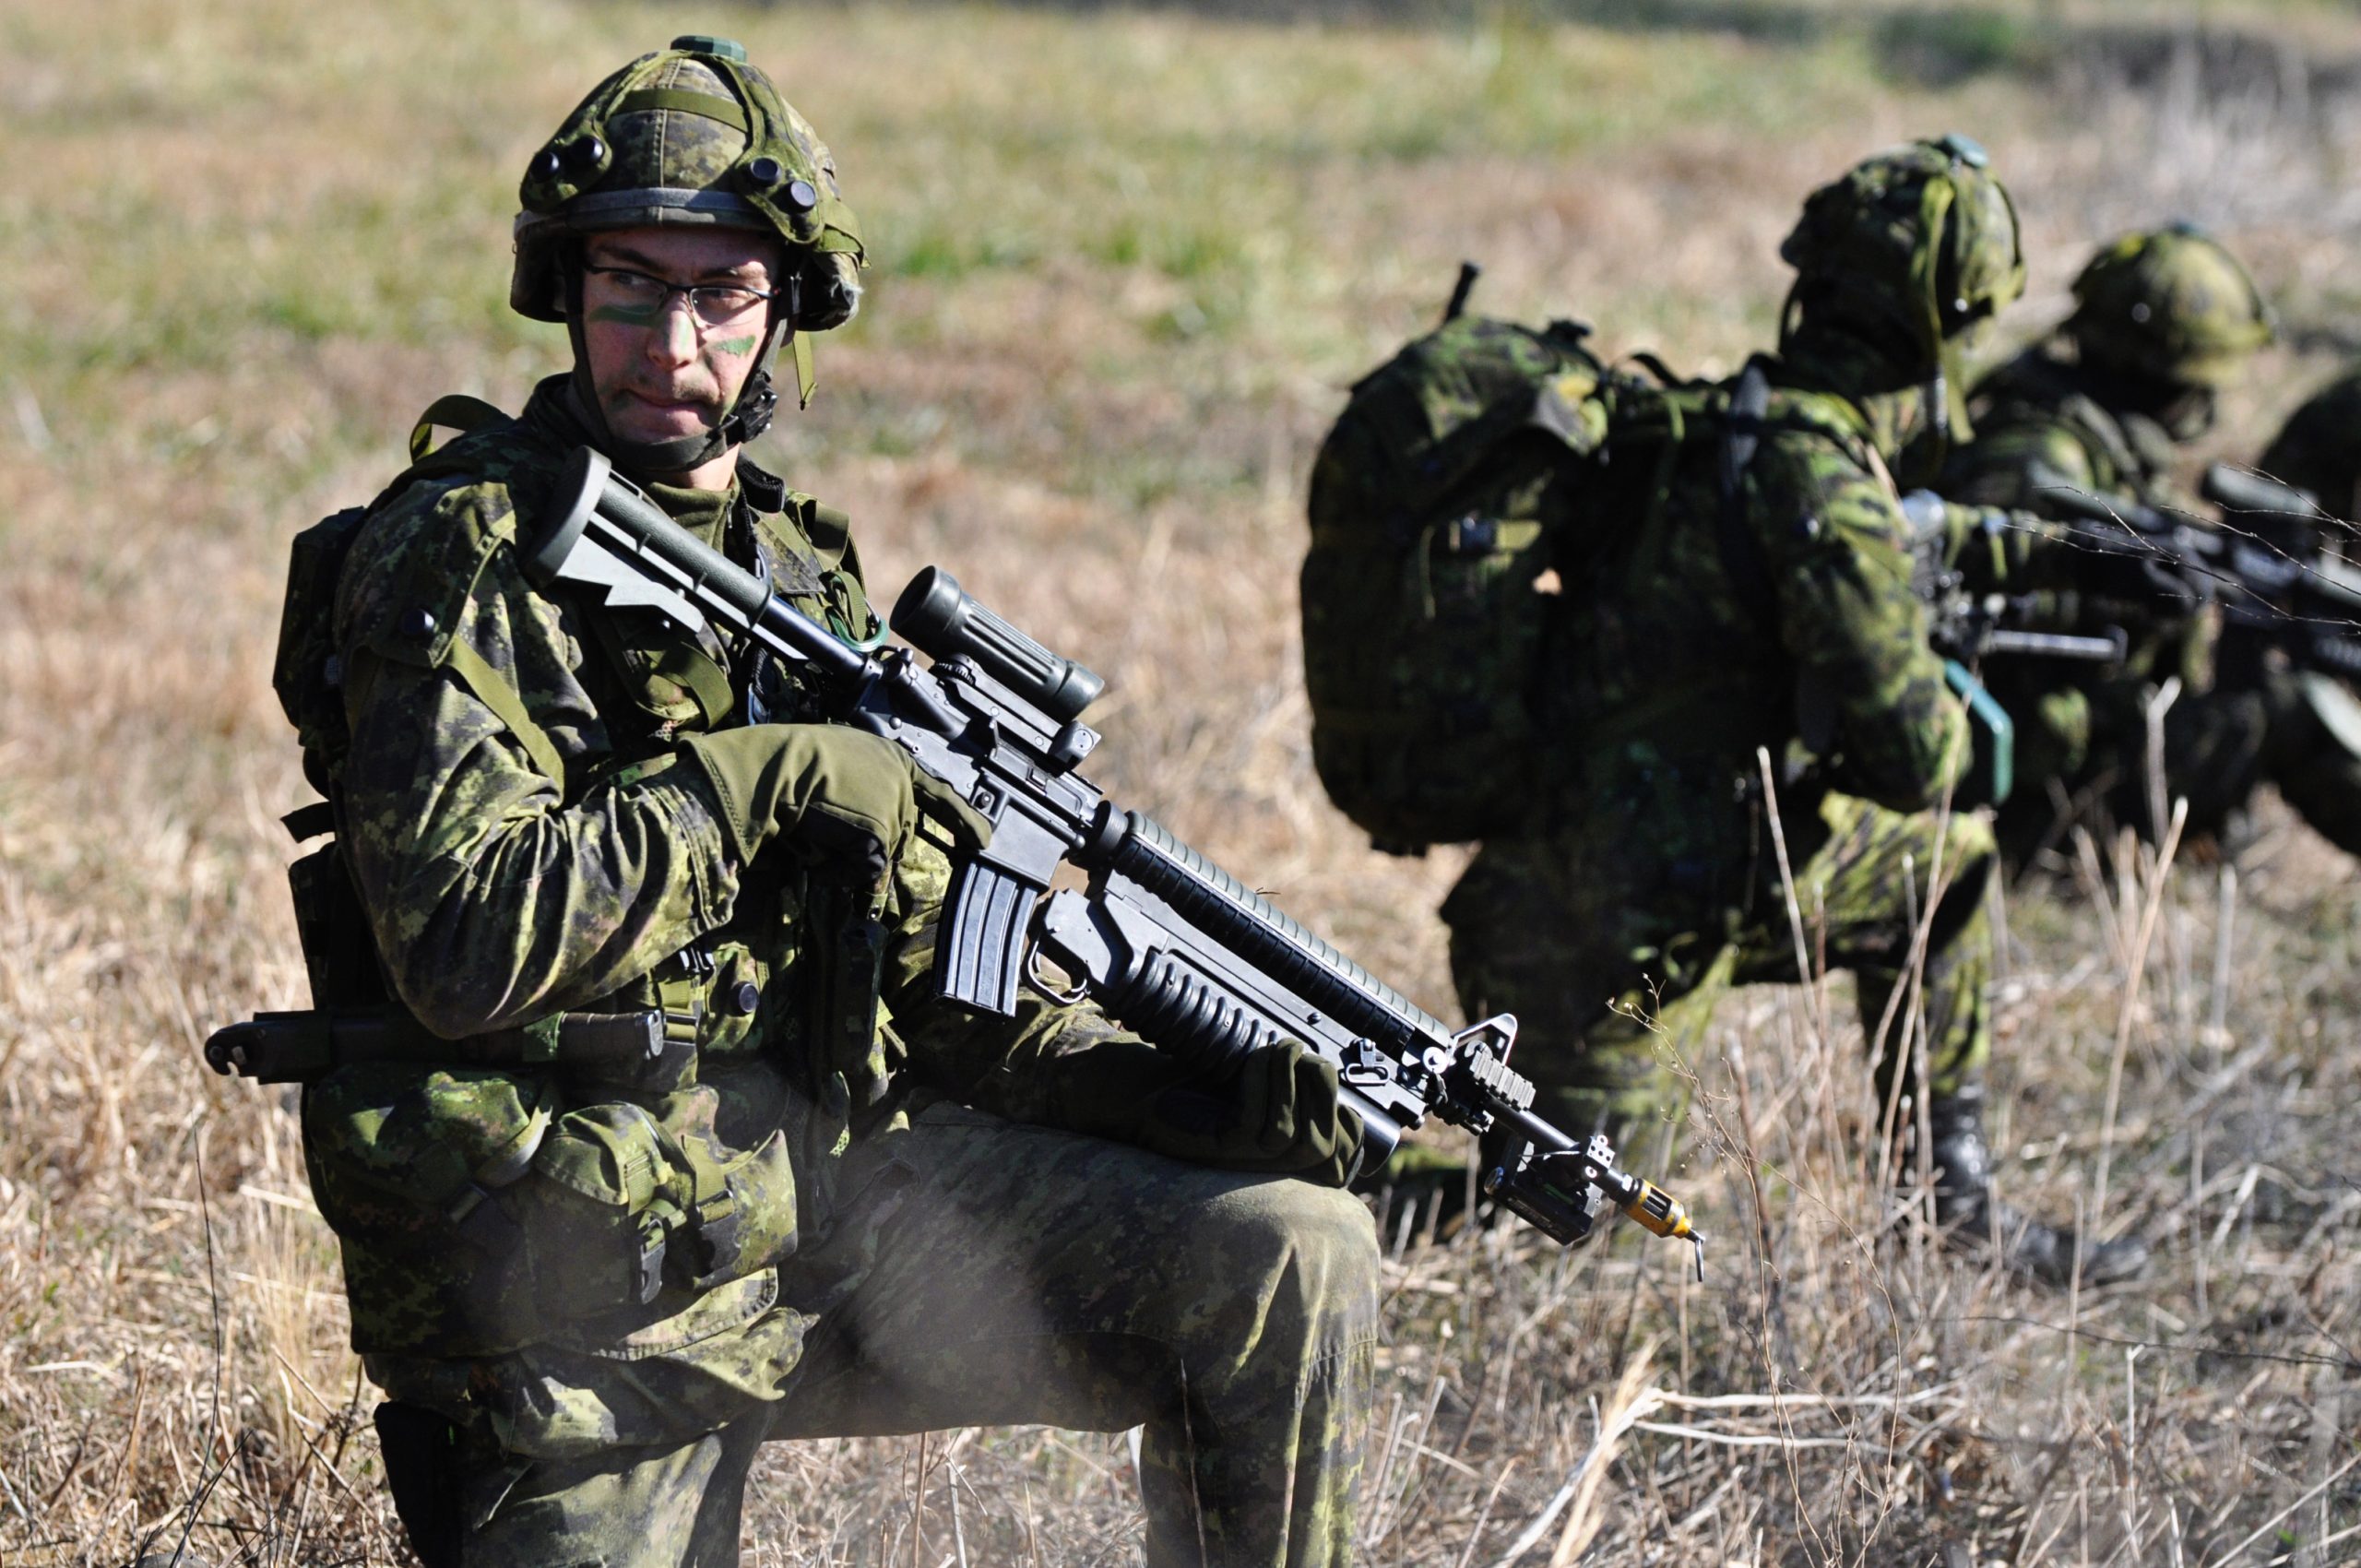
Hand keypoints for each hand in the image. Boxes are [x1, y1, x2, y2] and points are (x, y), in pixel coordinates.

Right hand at [682, 723, 988, 877]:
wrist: (779, 771)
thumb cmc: (795, 765)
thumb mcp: (843, 764)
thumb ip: (867, 791)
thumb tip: (873, 837)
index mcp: (894, 759)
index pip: (939, 795)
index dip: (963, 819)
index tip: (985, 839)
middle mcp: (903, 783)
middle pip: (899, 836)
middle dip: (866, 843)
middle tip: (827, 823)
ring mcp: (895, 809)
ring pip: (879, 857)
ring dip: (847, 856)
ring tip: (818, 825)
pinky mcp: (881, 836)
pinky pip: (864, 872)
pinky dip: (840, 870)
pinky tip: (822, 843)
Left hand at [1140, 1040, 1366, 1186]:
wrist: (1137, 1089)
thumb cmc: (1196, 1081)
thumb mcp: (1255, 1080)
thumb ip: (1294, 1082)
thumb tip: (1331, 1067)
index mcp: (1285, 1153)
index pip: (1341, 1155)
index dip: (1349, 1121)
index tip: (1325, 1071)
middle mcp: (1269, 1167)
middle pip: (1322, 1146)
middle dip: (1320, 1090)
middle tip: (1298, 1049)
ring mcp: (1243, 1164)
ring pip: (1292, 1135)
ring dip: (1289, 1080)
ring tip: (1278, 1048)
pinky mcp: (1219, 1153)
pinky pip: (1257, 1125)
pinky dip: (1260, 1084)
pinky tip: (1251, 1060)